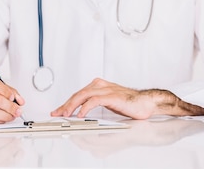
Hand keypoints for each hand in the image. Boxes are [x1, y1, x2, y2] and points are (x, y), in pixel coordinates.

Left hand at [50, 78, 203, 118]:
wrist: (146, 103)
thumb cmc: (129, 104)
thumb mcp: (108, 106)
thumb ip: (95, 107)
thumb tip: (82, 117)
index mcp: (98, 86)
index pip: (78, 94)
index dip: (66, 103)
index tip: (58, 111)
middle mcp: (100, 85)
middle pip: (77, 94)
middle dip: (65, 105)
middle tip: (57, 114)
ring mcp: (105, 89)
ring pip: (83, 95)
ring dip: (72, 106)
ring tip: (66, 115)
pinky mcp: (111, 95)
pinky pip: (94, 100)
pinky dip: (85, 107)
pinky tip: (80, 114)